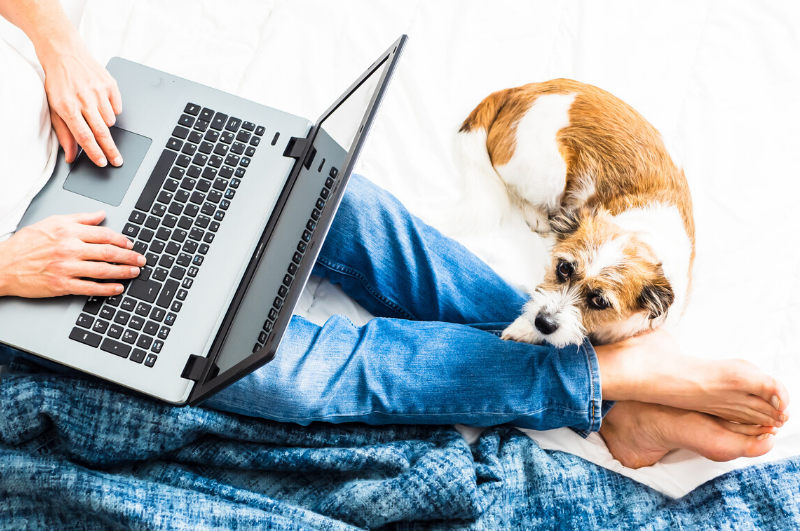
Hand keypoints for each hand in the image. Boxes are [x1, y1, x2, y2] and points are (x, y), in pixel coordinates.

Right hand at [0, 211, 144, 297]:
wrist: (3, 265)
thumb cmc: (26, 244)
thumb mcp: (52, 222)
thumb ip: (80, 218)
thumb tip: (101, 215)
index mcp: (69, 232)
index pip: (104, 235)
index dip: (122, 240)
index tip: (131, 244)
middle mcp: (69, 249)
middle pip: (108, 253)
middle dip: (129, 257)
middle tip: (141, 260)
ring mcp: (66, 268)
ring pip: (103, 270)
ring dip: (123, 272)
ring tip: (135, 272)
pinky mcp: (61, 285)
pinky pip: (90, 288)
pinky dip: (107, 289)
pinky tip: (118, 288)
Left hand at [37, 35, 122, 166]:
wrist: (64, 52)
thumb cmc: (57, 81)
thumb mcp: (54, 107)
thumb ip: (63, 133)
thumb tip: (70, 155)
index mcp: (67, 106)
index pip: (84, 136)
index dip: (94, 152)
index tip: (102, 162)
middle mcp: (84, 99)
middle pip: (102, 132)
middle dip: (111, 150)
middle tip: (118, 161)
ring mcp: (98, 91)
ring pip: (110, 121)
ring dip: (105, 124)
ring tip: (95, 113)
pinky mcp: (109, 84)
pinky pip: (117, 107)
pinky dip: (111, 110)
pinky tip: (101, 102)